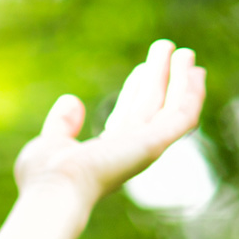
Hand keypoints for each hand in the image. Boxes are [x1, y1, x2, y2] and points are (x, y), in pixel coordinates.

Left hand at [14, 39, 206, 211]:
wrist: (53, 188)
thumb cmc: (44, 176)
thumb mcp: (50, 142)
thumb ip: (61, 124)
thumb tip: (71, 100)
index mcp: (107, 153)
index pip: (128, 116)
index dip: (137, 90)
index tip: (143, 68)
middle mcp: (129, 152)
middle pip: (152, 108)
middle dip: (162, 79)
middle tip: (168, 50)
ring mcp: (145, 148)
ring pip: (172, 110)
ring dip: (181, 81)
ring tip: (184, 52)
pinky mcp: (155, 143)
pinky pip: (182, 116)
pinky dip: (190, 94)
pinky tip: (194, 72)